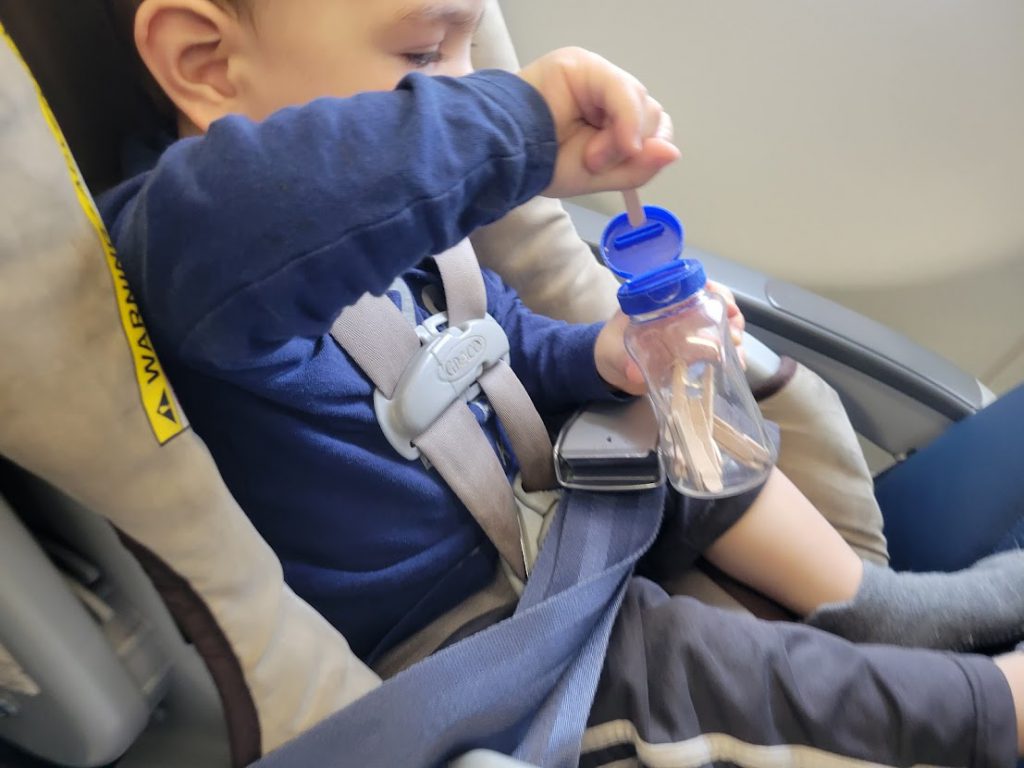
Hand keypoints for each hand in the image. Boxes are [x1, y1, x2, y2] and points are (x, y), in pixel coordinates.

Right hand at [518, 48, 678, 197]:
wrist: (504, 157)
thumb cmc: (541, 166)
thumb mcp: (599, 176)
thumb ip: (638, 168)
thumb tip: (673, 152)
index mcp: (608, 118)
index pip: (652, 126)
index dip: (649, 148)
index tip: (626, 166)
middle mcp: (605, 94)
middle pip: (650, 114)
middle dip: (631, 149)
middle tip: (594, 164)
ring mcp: (595, 76)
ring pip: (641, 102)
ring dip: (619, 141)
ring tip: (589, 157)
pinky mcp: (583, 65)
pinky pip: (622, 90)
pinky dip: (625, 121)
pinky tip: (610, 142)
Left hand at [594, 282, 746, 391]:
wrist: (611, 369)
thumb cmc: (611, 347)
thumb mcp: (613, 351)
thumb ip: (622, 360)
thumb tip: (634, 373)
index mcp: (663, 301)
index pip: (694, 284)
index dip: (715, 290)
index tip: (724, 303)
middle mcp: (682, 312)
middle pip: (717, 304)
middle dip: (732, 317)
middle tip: (734, 336)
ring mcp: (691, 332)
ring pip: (723, 326)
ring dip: (736, 338)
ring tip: (737, 355)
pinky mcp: (695, 353)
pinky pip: (719, 349)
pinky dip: (731, 355)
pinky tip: (737, 365)